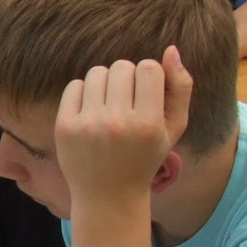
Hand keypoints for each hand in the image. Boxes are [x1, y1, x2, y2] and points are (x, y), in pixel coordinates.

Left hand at [54, 46, 194, 204]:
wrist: (108, 196)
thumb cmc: (145, 158)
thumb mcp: (174, 129)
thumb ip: (181, 89)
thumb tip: (171, 50)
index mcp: (148, 124)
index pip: (148, 68)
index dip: (149, 77)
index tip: (146, 95)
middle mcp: (117, 123)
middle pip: (122, 66)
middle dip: (126, 79)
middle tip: (127, 103)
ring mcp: (88, 124)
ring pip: (97, 72)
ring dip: (105, 84)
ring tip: (109, 107)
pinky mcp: (65, 126)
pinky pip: (75, 85)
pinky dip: (84, 93)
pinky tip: (91, 113)